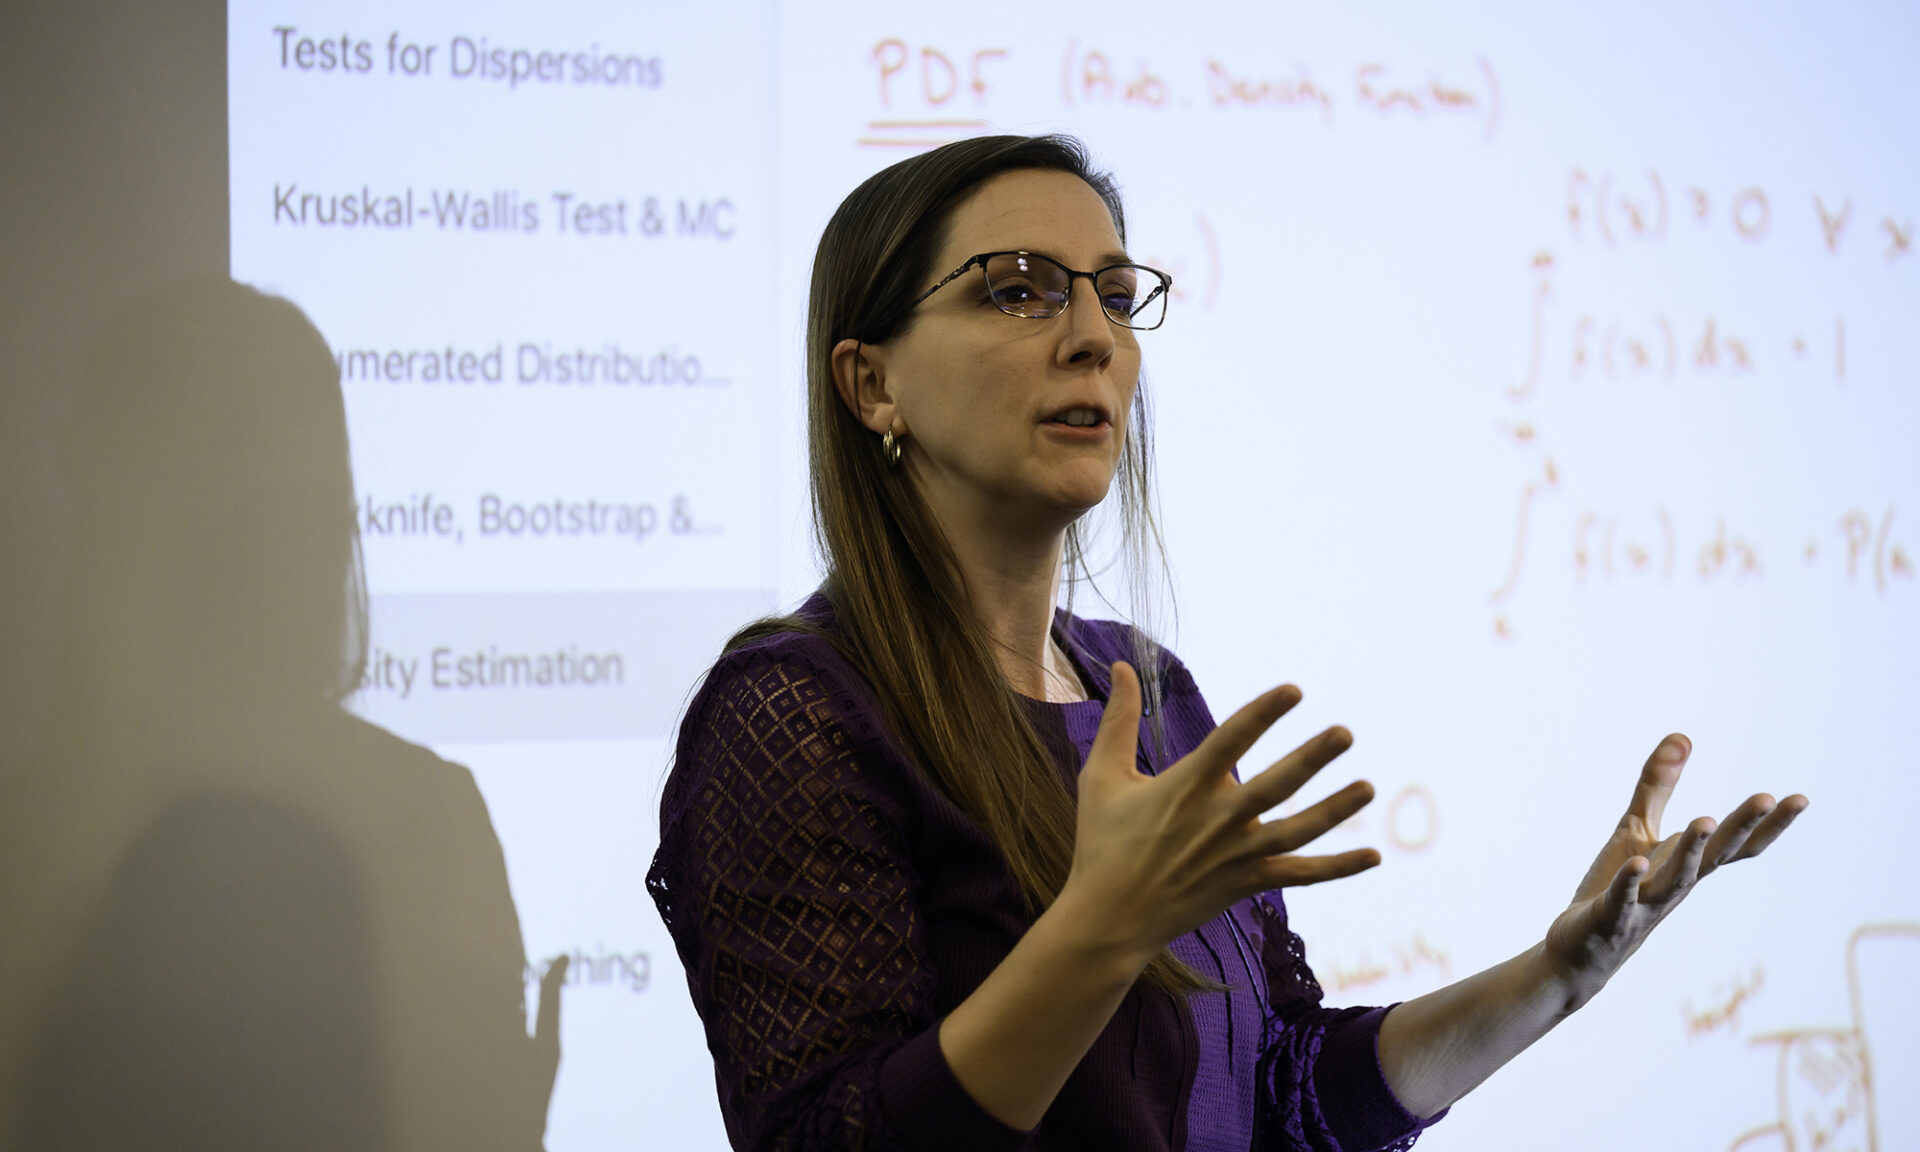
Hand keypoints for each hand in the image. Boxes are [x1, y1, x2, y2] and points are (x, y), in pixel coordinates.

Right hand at [1063, 661, 1380, 967]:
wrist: (1109, 919)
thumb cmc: (1103, 843)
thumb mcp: (1102, 777)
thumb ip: (1117, 720)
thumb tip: (1120, 665)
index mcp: (1185, 787)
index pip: (1231, 741)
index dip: (1263, 713)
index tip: (1294, 691)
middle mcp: (1217, 819)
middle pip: (1276, 785)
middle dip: (1312, 758)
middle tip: (1345, 733)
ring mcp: (1236, 855)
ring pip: (1297, 830)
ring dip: (1335, 810)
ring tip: (1368, 787)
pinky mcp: (1246, 883)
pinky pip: (1299, 874)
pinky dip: (1337, 868)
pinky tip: (1374, 856)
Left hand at [1542, 734, 1806, 1003]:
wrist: (1581, 950)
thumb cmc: (1620, 887)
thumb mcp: (1638, 828)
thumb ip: (1657, 785)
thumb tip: (1683, 735)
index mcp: (1687, 863)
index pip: (1736, 844)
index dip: (1768, 824)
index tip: (1799, 798)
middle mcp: (1676, 884)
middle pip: (1716, 855)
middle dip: (1741, 827)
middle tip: (1768, 797)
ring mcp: (1646, 904)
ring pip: (1676, 877)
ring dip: (1692, 850)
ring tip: (1706, 819)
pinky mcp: (1611, 918)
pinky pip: (1623, 899)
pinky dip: (1631, 882)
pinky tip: (1638, 862)